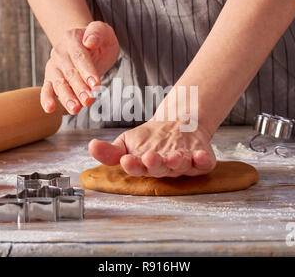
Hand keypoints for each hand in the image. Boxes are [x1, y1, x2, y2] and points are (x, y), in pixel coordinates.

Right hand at [41, 21, 119, 114]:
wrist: (85, 43)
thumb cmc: (97, 40)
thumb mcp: (103, 31)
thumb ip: (98, 32)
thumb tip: (89, 41)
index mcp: (72, 38)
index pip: (80, 57)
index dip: (87, 71)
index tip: (96, 84)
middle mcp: (59, 52)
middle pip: (70, 73)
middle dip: (79, 88)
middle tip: (89, 100)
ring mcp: (54, 66)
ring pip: (59, 83)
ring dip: (66, 97)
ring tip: (75, 109)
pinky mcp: (50, 78)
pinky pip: (46, 89)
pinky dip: (46, 99)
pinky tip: (49, 108)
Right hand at [88, 121, 216, 177]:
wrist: (178, 125)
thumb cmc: (150, 139)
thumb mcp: (126, 142)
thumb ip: (109, 150)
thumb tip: (90, 146)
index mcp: (144, 166)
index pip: (136, 168)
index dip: (132, 165)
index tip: (126, 159)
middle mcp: (164, 168)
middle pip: (159, 169)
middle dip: (155, 164)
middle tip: (149, 157)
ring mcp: (184, 165)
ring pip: (181, 167)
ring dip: (177, 162)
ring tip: (174, 156)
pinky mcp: (201, 160)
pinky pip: (203, 163)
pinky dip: (203, 160)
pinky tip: (200, 155)